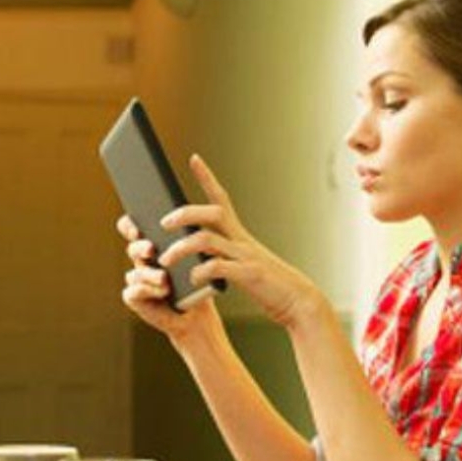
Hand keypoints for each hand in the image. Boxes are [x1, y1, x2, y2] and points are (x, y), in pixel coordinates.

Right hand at [116, 214, 222, 344]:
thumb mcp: (196, 256)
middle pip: (132, 248)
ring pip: (135, 272)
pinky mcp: (135, 298)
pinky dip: (147, 290)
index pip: (131, 227)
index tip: (139, 227)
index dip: (129, 225)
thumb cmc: (197, 281)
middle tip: (151, 250)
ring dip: (149, 274)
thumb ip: (188, 238)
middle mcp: (141, 261)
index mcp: (152, 244)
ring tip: (164, 278)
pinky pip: (132, 292)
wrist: (197, 312)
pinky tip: (162, 291)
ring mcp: (136, 280)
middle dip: (139, 248)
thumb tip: (188, 223)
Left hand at [159, 155, 323, 329]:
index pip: (221, 198)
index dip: (207, 177)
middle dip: (185, 213)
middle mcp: (241, 240)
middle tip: (164, 223)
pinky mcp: (248, 274)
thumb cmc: (266, 283)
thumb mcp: (241, 263)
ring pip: (207, 239)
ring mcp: (245, 256)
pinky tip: (191, 279)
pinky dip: (200, 271)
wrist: (297, 301)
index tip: (194, 159)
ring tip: (165, 260)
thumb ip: (221, 253)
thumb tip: (195, 249)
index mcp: (238, 235)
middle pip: (212, 212)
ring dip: (181, 248)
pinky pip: (218, 267)